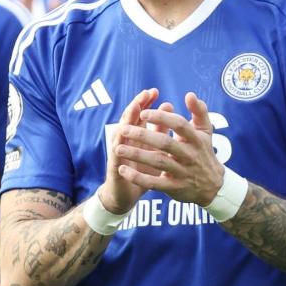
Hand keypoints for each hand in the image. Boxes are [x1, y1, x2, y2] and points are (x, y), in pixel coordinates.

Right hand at [97, 88, 169, 212]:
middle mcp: (125, 141)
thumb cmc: (141, 170)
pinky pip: (117, 155)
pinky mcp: (116, 167)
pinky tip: (123, 136)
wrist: (126, 194)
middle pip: (129, 119)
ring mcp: (119, 153)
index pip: (140, 114)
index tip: (154, 91)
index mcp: (136, 135)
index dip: (145, 103)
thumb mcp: (154, 149)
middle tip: (145, 94)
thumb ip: (160, 129)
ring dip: (127, 121)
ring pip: (121, 132)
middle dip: (137, 105)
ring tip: (134, 109)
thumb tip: (168, 105)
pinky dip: (120, 145)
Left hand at [114, 91, 223, 205]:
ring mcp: (183, 173)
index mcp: (196, 139)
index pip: (179, 125)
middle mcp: (190, 155)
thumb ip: (200, 112)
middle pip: (165, 143)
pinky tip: (122, 170)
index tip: (143, 112)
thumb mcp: (206, 132)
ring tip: (118, 149)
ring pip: (158, 162)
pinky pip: (154, 183)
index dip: (161, 118)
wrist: (213, 187)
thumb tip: (190, 94)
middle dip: (143, 136)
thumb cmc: (204, 153)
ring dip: (137, 155)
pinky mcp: (174, 188)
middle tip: (123, 129)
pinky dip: (138, 177)